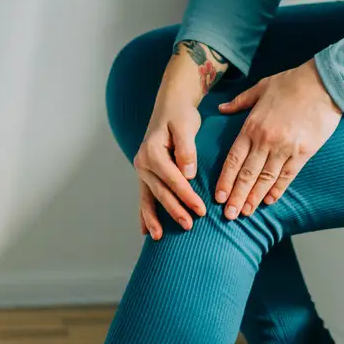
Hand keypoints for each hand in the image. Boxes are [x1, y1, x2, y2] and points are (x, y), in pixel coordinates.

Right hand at [134, 58, 209, 239]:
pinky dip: (144, 213)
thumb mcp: (185, 125)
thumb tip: (188, 172)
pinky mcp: (146, 173)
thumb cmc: (180, 115)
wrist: (169, 106)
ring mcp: (142, 169)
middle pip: (160, 191)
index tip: (201, 209)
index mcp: (153, 150)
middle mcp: (143, 161)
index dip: (186, 195)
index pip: (172, 178)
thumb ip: (186, 148)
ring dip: (153, 218)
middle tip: (189, 226)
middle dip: (174, 210)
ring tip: (158, 237)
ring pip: (147, 197)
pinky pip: (144, 196)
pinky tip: (145, 231)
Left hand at [213, 58, 342, 218]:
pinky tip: (269, 201)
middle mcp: (266, 141)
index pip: (234, 159)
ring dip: (254, 198)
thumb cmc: (291, 82)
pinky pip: (287, 176)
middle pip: (247, 175)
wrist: (323, 83)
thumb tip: (221, 108)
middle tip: (228, 215)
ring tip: (245, 213)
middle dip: (236, 196)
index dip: (225, 180)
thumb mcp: (260, 87)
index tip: (219, 196)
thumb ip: (240, 102)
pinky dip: (278, 190)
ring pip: (266, 179)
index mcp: (252, 126)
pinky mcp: (303, 153)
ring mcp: (285, 148)